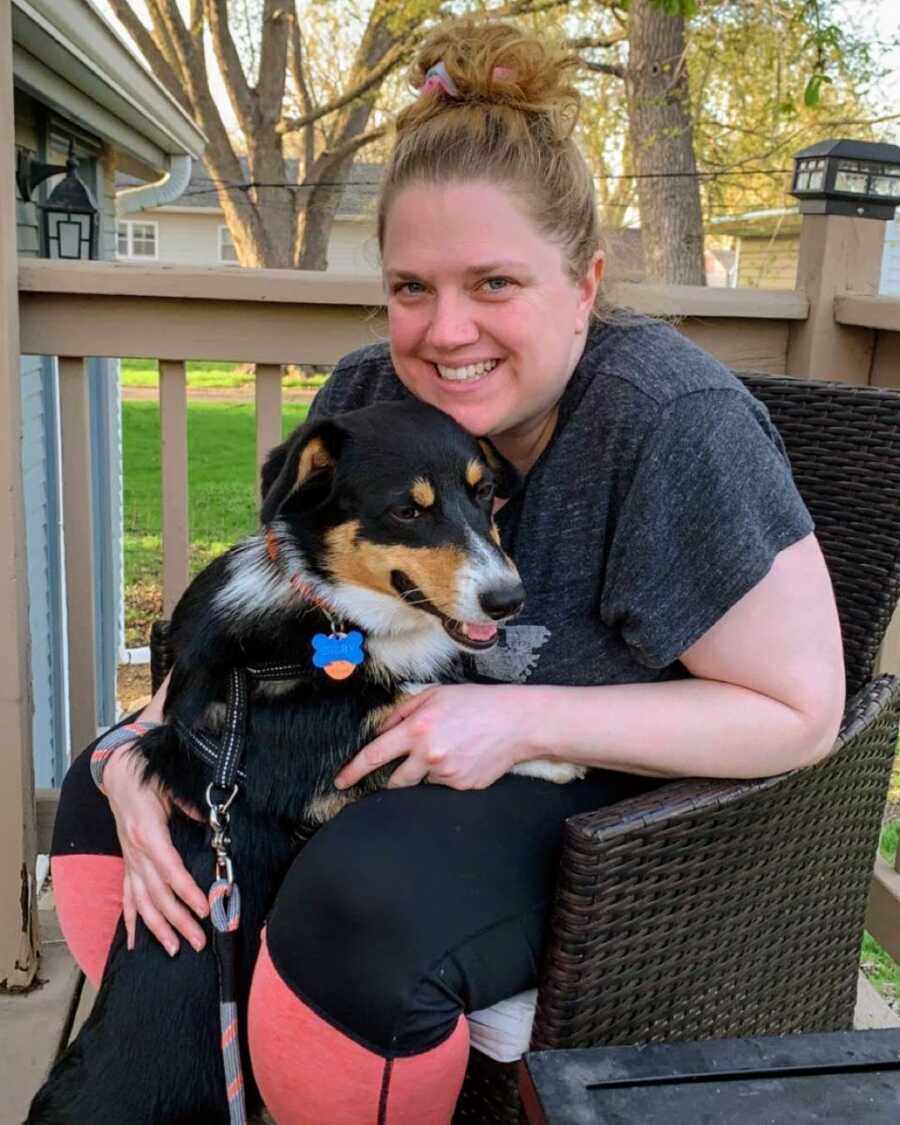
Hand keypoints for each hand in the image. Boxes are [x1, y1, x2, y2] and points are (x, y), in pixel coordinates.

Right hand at [102, 674, 207, 954]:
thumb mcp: (172, 786)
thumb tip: (217, 823)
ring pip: (142, 901)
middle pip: (158, 893)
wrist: (119, 773)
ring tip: (174, 949)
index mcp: (149, 832)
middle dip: (178, 920)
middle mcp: (136, 851)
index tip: (205, 909)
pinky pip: (127, 896)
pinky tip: (135, 943)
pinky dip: (130, 921)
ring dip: (158, 927)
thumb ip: (193, 807)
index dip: (187, 892)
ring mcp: (130, 860)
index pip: (170, 869)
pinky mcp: (127, 864)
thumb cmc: (150, 777)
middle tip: (199, 941)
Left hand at [334, 684, 540, 790]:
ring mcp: (446, 774)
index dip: (354, 771)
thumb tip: (381, 731)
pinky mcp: (461, 786)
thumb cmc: (476, 703)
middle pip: (395, 780)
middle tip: (407, 765)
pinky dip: (448, 773)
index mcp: (417, 728)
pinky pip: (444, 785)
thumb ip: (402, 711)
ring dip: (426, 770)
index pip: (375, 755)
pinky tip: (465, 756)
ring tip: (451, 749)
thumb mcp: (435, 694)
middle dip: (394, 778)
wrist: (516, 722)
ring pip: (422, 781)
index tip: (341, 780)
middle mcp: (428, 754)